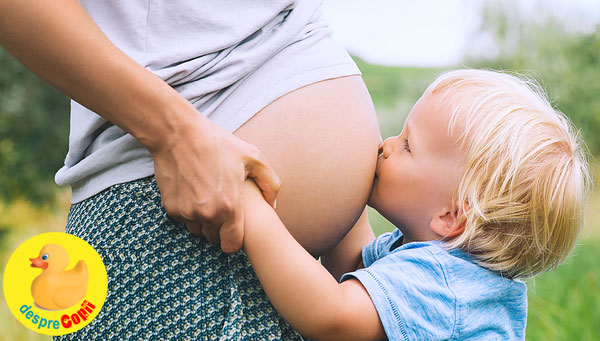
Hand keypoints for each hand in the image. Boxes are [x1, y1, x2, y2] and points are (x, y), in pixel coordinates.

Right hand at [150, 115, 279, 252]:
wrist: (178, 133)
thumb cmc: (218, 143)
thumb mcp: (252, 157)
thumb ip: (270, 183)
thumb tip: (274, 205)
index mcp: (229, 206)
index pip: (231, 245)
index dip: (234, 240)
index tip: (235, 228)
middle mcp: (207, 214)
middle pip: (214, 239)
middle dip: (219, 228)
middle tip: (222, 207)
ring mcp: (186, 212)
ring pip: (197, 230)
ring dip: (203, 221)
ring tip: (208, 197)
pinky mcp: (171, 207)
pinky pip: (183, 218)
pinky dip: (188, 211)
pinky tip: (193, 191)